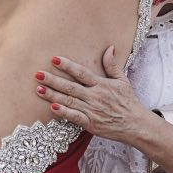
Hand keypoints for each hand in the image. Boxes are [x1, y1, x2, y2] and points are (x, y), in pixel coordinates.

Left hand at [33, 46, 147, 141]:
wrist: (135, 124)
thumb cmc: (128, 101)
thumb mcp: (122, 80)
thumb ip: (112, 65)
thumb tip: (109, 48)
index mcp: (101, 84)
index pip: (81, 73)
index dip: (67, 66)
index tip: (54, 59)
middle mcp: (94, 96)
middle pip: (70, 87)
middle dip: (53, 80)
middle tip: (38, 74)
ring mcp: (91, 110)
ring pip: (69, 101)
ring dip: (53, 95)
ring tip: (38, 89)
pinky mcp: (90, 123)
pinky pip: (74, 117)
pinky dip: (64, 113)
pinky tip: (52, 108)